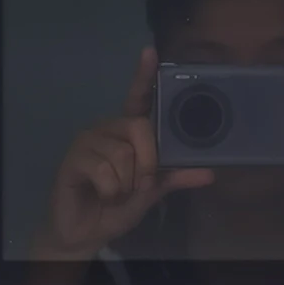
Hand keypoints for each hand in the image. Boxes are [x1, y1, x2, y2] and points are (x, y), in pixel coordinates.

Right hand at [35, 47, 213, 260]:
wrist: (87, 233)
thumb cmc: (119, 207)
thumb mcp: (154, 191)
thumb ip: (177, 177)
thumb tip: (210, 172)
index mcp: (129, 132)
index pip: (139, 98)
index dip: (144, 75)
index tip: (151, 51)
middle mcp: (109, 129)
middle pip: (140, 127)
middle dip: (148, 164)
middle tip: (140, 185)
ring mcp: (89, 140)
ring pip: (124, 154)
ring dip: (127, 184)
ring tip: (116, 193)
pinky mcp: (73, 157)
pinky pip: (104, 170)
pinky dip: (111, 191)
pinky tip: (102, 195)